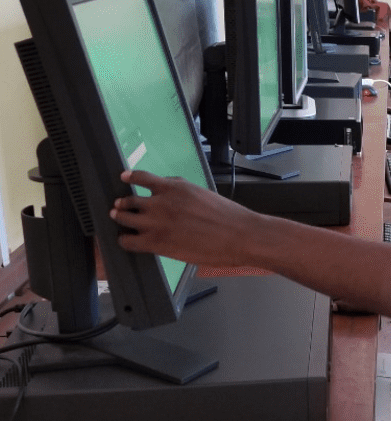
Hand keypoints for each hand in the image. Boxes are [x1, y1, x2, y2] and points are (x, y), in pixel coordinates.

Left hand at [110, 170, 260, 266]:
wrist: (240, 236)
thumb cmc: (229, 217)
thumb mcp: (203, 193)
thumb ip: (181, 189)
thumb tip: (169, 190)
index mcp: (174, 187)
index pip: (140, 177)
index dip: (129, 178)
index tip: (124, 178)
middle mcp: (161, 202)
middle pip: (128, 200)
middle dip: (122, 204)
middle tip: (120, 207)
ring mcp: (156, 223)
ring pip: (123, 218)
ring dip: (121, 219)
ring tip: (121, 222)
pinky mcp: (156, 242)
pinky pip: (127, 240)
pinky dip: (125, 240)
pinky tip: (128, 240)